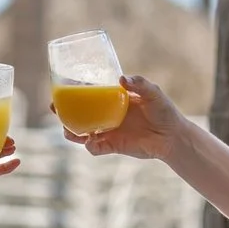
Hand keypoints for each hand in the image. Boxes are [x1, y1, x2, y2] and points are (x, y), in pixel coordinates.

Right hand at [66, 75, 187, 161]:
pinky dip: (90, 146)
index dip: (73, 93)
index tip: (60, 89)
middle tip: (55, 109)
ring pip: (83, 133)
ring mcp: (109, 131)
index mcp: (113, 101)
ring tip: (67, 130)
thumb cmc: (164, 111)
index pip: (89, 96)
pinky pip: (96, 148)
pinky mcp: (113, 146)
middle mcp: (107, 116)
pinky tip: (90, 142)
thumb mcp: (153, 92)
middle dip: (64, 113)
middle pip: (80, 115)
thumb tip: (120, 79)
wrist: (173, 137)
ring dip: (72, 132)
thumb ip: (139, 83)